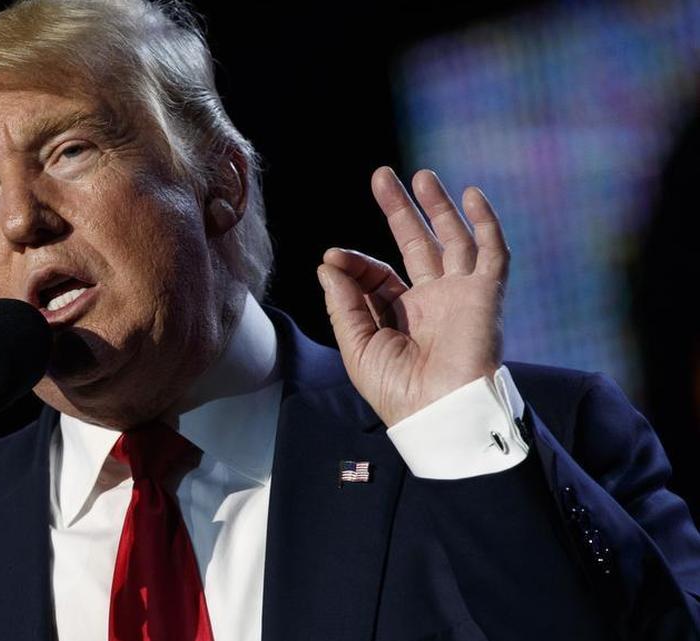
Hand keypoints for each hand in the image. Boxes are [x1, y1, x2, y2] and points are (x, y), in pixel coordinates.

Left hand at [316, 167, 509, 426]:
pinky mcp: (485, 295)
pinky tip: (471, 195)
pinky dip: (486, 223)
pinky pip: (492, 253)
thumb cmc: (397, 391)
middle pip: (417, 244)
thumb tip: (328, 264)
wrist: (439, 413)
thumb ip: (343, 302)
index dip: (356, 263)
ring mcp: (461, 296)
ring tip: (420, 175)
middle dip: (400, 210)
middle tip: (382, 176)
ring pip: (453, 240)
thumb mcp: (357, 345)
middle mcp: (433, 302)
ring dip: (438, 207)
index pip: (379, 275)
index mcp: (402, 317)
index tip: (333, 258)